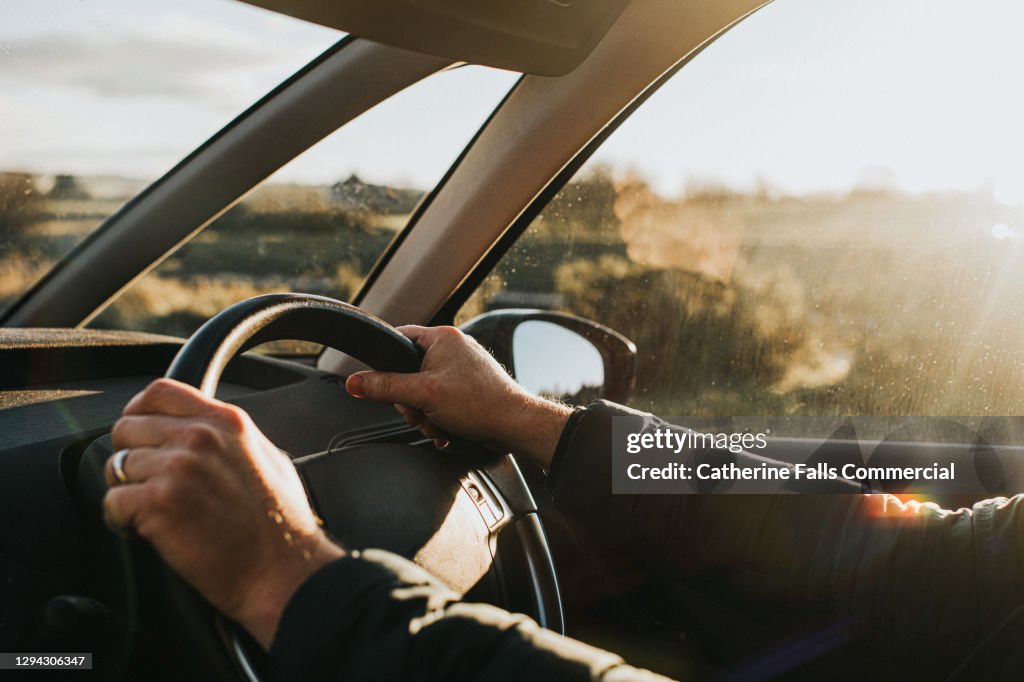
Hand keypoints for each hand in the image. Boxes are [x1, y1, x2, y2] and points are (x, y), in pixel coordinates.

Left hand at [103, 378, 343, 648]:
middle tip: (148, 485)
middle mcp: (200, 437)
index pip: (160, 391)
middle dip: (130, 458)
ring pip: (116, 467)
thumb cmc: (281, 526)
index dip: (138, 412)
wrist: (283, 570)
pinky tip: (147, 532)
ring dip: (126, 492)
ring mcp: (178, 467)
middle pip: (127, 427)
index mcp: (227, 421)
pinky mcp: (159, 503)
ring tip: (152, 513)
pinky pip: (111, 502)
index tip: (140, 434)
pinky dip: (121, 521)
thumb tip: (202, 431)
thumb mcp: (268, 458)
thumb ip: (230, 438)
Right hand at [345, 325, 571, 468]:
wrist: (515, 425)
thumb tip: (355, 382)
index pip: (399, 338)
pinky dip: (439, 419)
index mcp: (442, 337)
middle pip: (407, 373)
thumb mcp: (423, 395)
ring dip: (425, 415)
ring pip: (423, 392)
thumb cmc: (480, 403)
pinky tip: (447, 429)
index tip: (383, 382)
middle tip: (422, 412)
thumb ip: (385, 387)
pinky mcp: (468, 389)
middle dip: (411, 402)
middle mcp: (453, 348)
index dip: (387, 362)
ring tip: (439, 424)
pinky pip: (439, 401)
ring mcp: (461, 369)